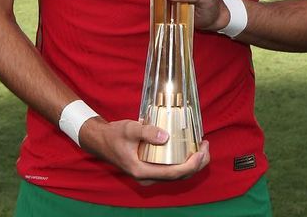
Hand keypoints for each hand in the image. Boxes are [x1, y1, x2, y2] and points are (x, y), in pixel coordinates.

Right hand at [79, 118, 209, 182]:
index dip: (191, 165)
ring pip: (177, 174)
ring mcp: (150, 175)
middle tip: (206, 146)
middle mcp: (148, 178)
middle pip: (179, 176)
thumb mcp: (129, 129)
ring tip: (202, 146)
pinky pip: (171, 169)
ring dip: (192, 163)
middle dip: (196, 163)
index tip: (201, 151)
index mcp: (142, 172)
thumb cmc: (114, 135)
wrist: (101, 141)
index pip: (173, 174)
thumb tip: (166, 136)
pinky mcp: (151, 170)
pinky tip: (189, 148)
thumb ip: (146, 132)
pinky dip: (183, 161)